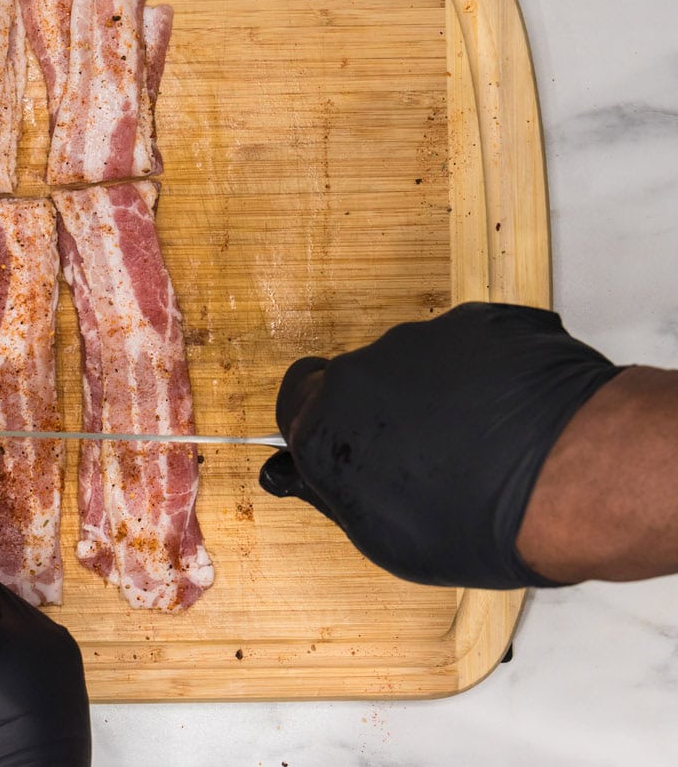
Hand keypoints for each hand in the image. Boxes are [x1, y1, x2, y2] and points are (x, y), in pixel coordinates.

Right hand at [259, 302, 621, 588]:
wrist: (566, 477)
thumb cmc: (478, 521)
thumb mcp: (383, 538)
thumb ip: (335, 493)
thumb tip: (306, 474)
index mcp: (326, 423)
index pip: (293, 401)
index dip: (316, 421)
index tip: (340, 440)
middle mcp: (362, 370)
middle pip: (358, 381)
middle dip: (382, 411)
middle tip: (424, 455)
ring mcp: (422, 339)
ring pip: (415, 361)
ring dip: (436, 391)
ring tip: (482, 441)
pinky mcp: (479, 322)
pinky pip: (470, 345)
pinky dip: (484, 372)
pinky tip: (512, 414)